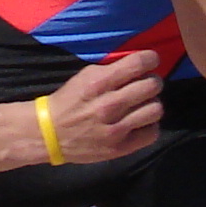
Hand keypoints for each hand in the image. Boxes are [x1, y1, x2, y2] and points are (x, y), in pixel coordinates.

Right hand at [43, 51, 163, 161]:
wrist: (50, 134)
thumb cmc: (68, 101)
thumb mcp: (84, 76)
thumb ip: (111, 70)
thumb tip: (138, 64)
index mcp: (98, 83)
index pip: (138, 63)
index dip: (150, 59)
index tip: (151, 61)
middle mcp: (109, 104)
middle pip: (152, 86)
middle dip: (152, 82)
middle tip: (145, 85)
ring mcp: (116, 128)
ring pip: (156, 109)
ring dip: (151, 104)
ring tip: (142, 105)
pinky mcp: (120, 147)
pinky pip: (151, 133)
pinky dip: (148, 125)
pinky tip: (139, 122)